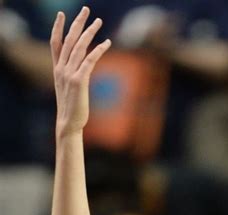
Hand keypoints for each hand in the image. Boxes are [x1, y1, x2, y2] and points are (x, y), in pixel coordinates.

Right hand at [50, 7, 110, 136]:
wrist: (69, 123)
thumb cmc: (72, 108)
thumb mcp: (69, 88)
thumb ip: (73, 75)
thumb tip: (83, 69)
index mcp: (57, 69)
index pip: (55, 43)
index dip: (57, 27)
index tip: (61, 14)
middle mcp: (61, 69)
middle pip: (69, 39)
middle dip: (78, 23)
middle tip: (86, 9)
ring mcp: (69, 74)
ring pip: (79, 47)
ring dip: (90, 32)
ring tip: (98, 21)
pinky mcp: (79, 81)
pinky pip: (89, 60)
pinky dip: (98, 50)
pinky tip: (106, 43)